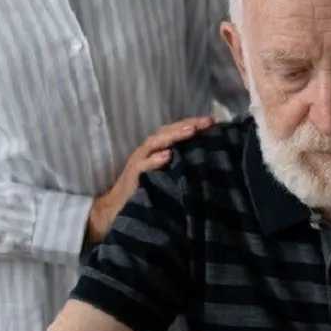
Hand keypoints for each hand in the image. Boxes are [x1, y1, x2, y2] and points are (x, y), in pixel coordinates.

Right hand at [87, 116, 213, 243]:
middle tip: (206, 121)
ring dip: (173, 136)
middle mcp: (147, 152)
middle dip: (187, 125)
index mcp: (156, 150)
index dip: (193, 124)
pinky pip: (143, 166)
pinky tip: (167, 155)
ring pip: (154, 143)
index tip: (213, 121)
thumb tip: (207, 160)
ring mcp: (138, 162)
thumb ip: (180, 165)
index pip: (175, 132)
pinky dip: (154, 160)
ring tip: (191, 131)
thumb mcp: (166, 176)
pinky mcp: (131, 177)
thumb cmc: (146, 192)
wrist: (117, 210)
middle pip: (166, 132)